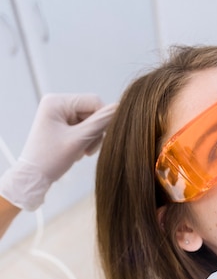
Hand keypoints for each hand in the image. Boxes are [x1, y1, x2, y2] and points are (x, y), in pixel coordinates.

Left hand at [0, 93, 116, 210]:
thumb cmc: (51, 158)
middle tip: (88, 150)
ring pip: (92, 121)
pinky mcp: (63, 124)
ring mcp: (60, 114)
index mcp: (57, 102)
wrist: (34, 176)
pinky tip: (79, 150)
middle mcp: (58, 103)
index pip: (94, 101)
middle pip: (93, 112)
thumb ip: (100, 123)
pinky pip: (85, 128)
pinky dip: (86, 140)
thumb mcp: (79, 140)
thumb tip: (119, 108)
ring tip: (82, 152)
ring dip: (92, 138)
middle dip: (95, 132)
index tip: (101, 138)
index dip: (104, 119)